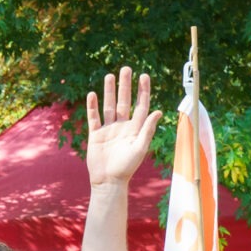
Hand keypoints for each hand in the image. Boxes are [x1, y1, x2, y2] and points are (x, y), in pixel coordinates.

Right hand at [84, 68, 161, 187]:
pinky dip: (92, 107)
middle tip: (126, 69)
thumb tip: (158, 111)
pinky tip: (92, 94)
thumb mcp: (140, 148)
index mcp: (135, 129)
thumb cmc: (127, 167)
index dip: (143, 91)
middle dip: (125, 86)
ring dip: (109, 91)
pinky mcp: (95, 135)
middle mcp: (122, 126)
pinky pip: (93, 118)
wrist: (108, 181)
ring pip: (109, 106)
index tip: (144, 76)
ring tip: (109, 76)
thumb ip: (148, 129)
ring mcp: (108, 129)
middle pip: (124, 101)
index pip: (140, 105)